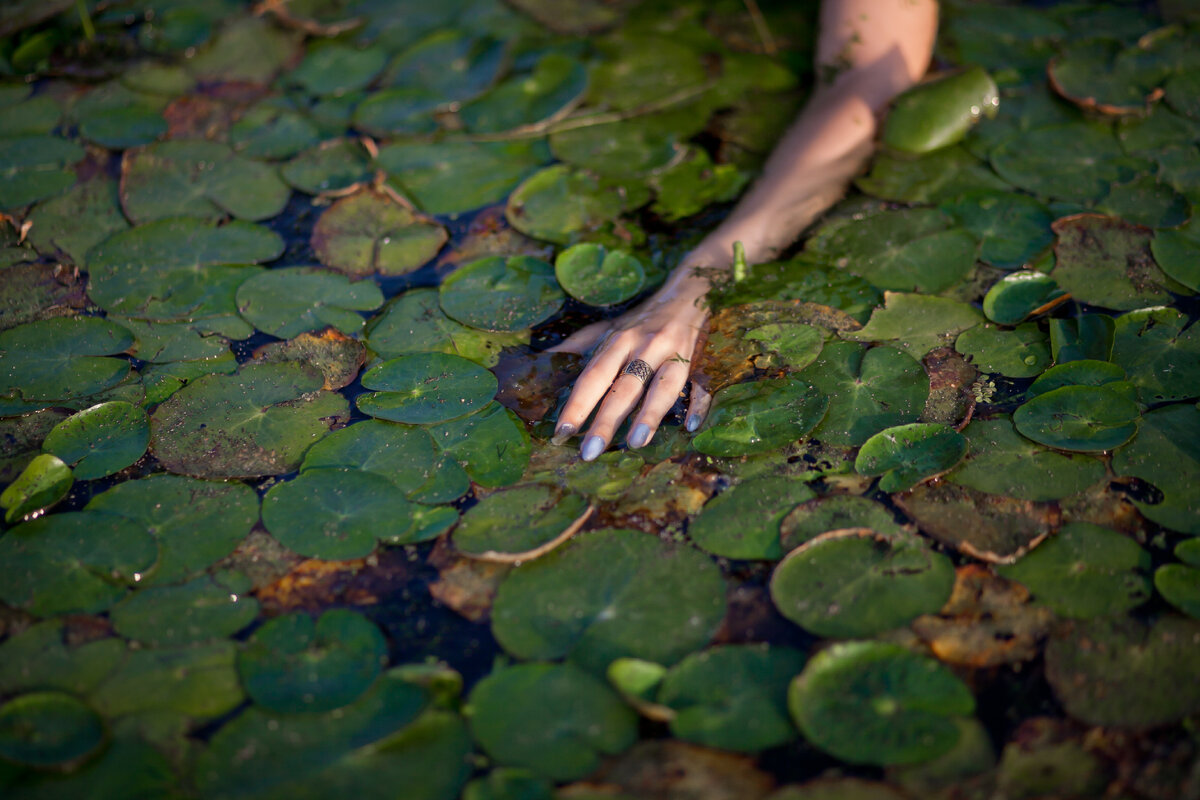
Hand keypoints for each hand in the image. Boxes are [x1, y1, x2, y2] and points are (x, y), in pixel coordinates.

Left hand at [548, 265, 715, 459]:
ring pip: (663, 386)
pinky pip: (702, 385)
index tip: (561, 432)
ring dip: (650, 413)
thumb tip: (537, 361)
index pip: (593, 376)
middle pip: (624, 387)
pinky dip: (698, 404)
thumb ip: (575, 347)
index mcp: (619, 341)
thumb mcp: (607, 329)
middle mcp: (646, 346)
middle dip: (606, 420)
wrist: (689, 293)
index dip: (577, 405)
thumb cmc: (641, 321)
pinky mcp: (700, 361)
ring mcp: (676, 354)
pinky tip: (690, 427)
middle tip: (590, 452)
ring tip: (636, 443)